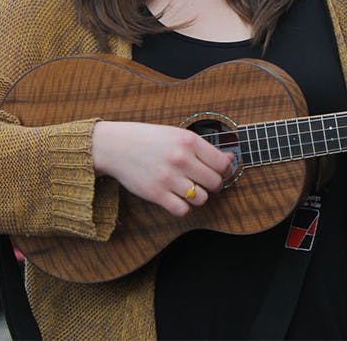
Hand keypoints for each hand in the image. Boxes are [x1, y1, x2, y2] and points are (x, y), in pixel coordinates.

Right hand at [92, 121, 234, 216]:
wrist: (116, 145)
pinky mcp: (155, 193)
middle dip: (213, 185)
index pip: (222, 164)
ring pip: (201, 198)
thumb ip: (203, 148)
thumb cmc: (150, 139)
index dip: (224, 171)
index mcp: (189, 141)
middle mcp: (181, 158)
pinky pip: (182, 210)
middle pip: (215, 183)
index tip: (218, 172)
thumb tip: (230, 161)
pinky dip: (183, 207)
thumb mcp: (178, 135)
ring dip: (198, 196)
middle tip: (203, 182)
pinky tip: (176, 197)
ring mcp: (168, 177)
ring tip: (188, 188)